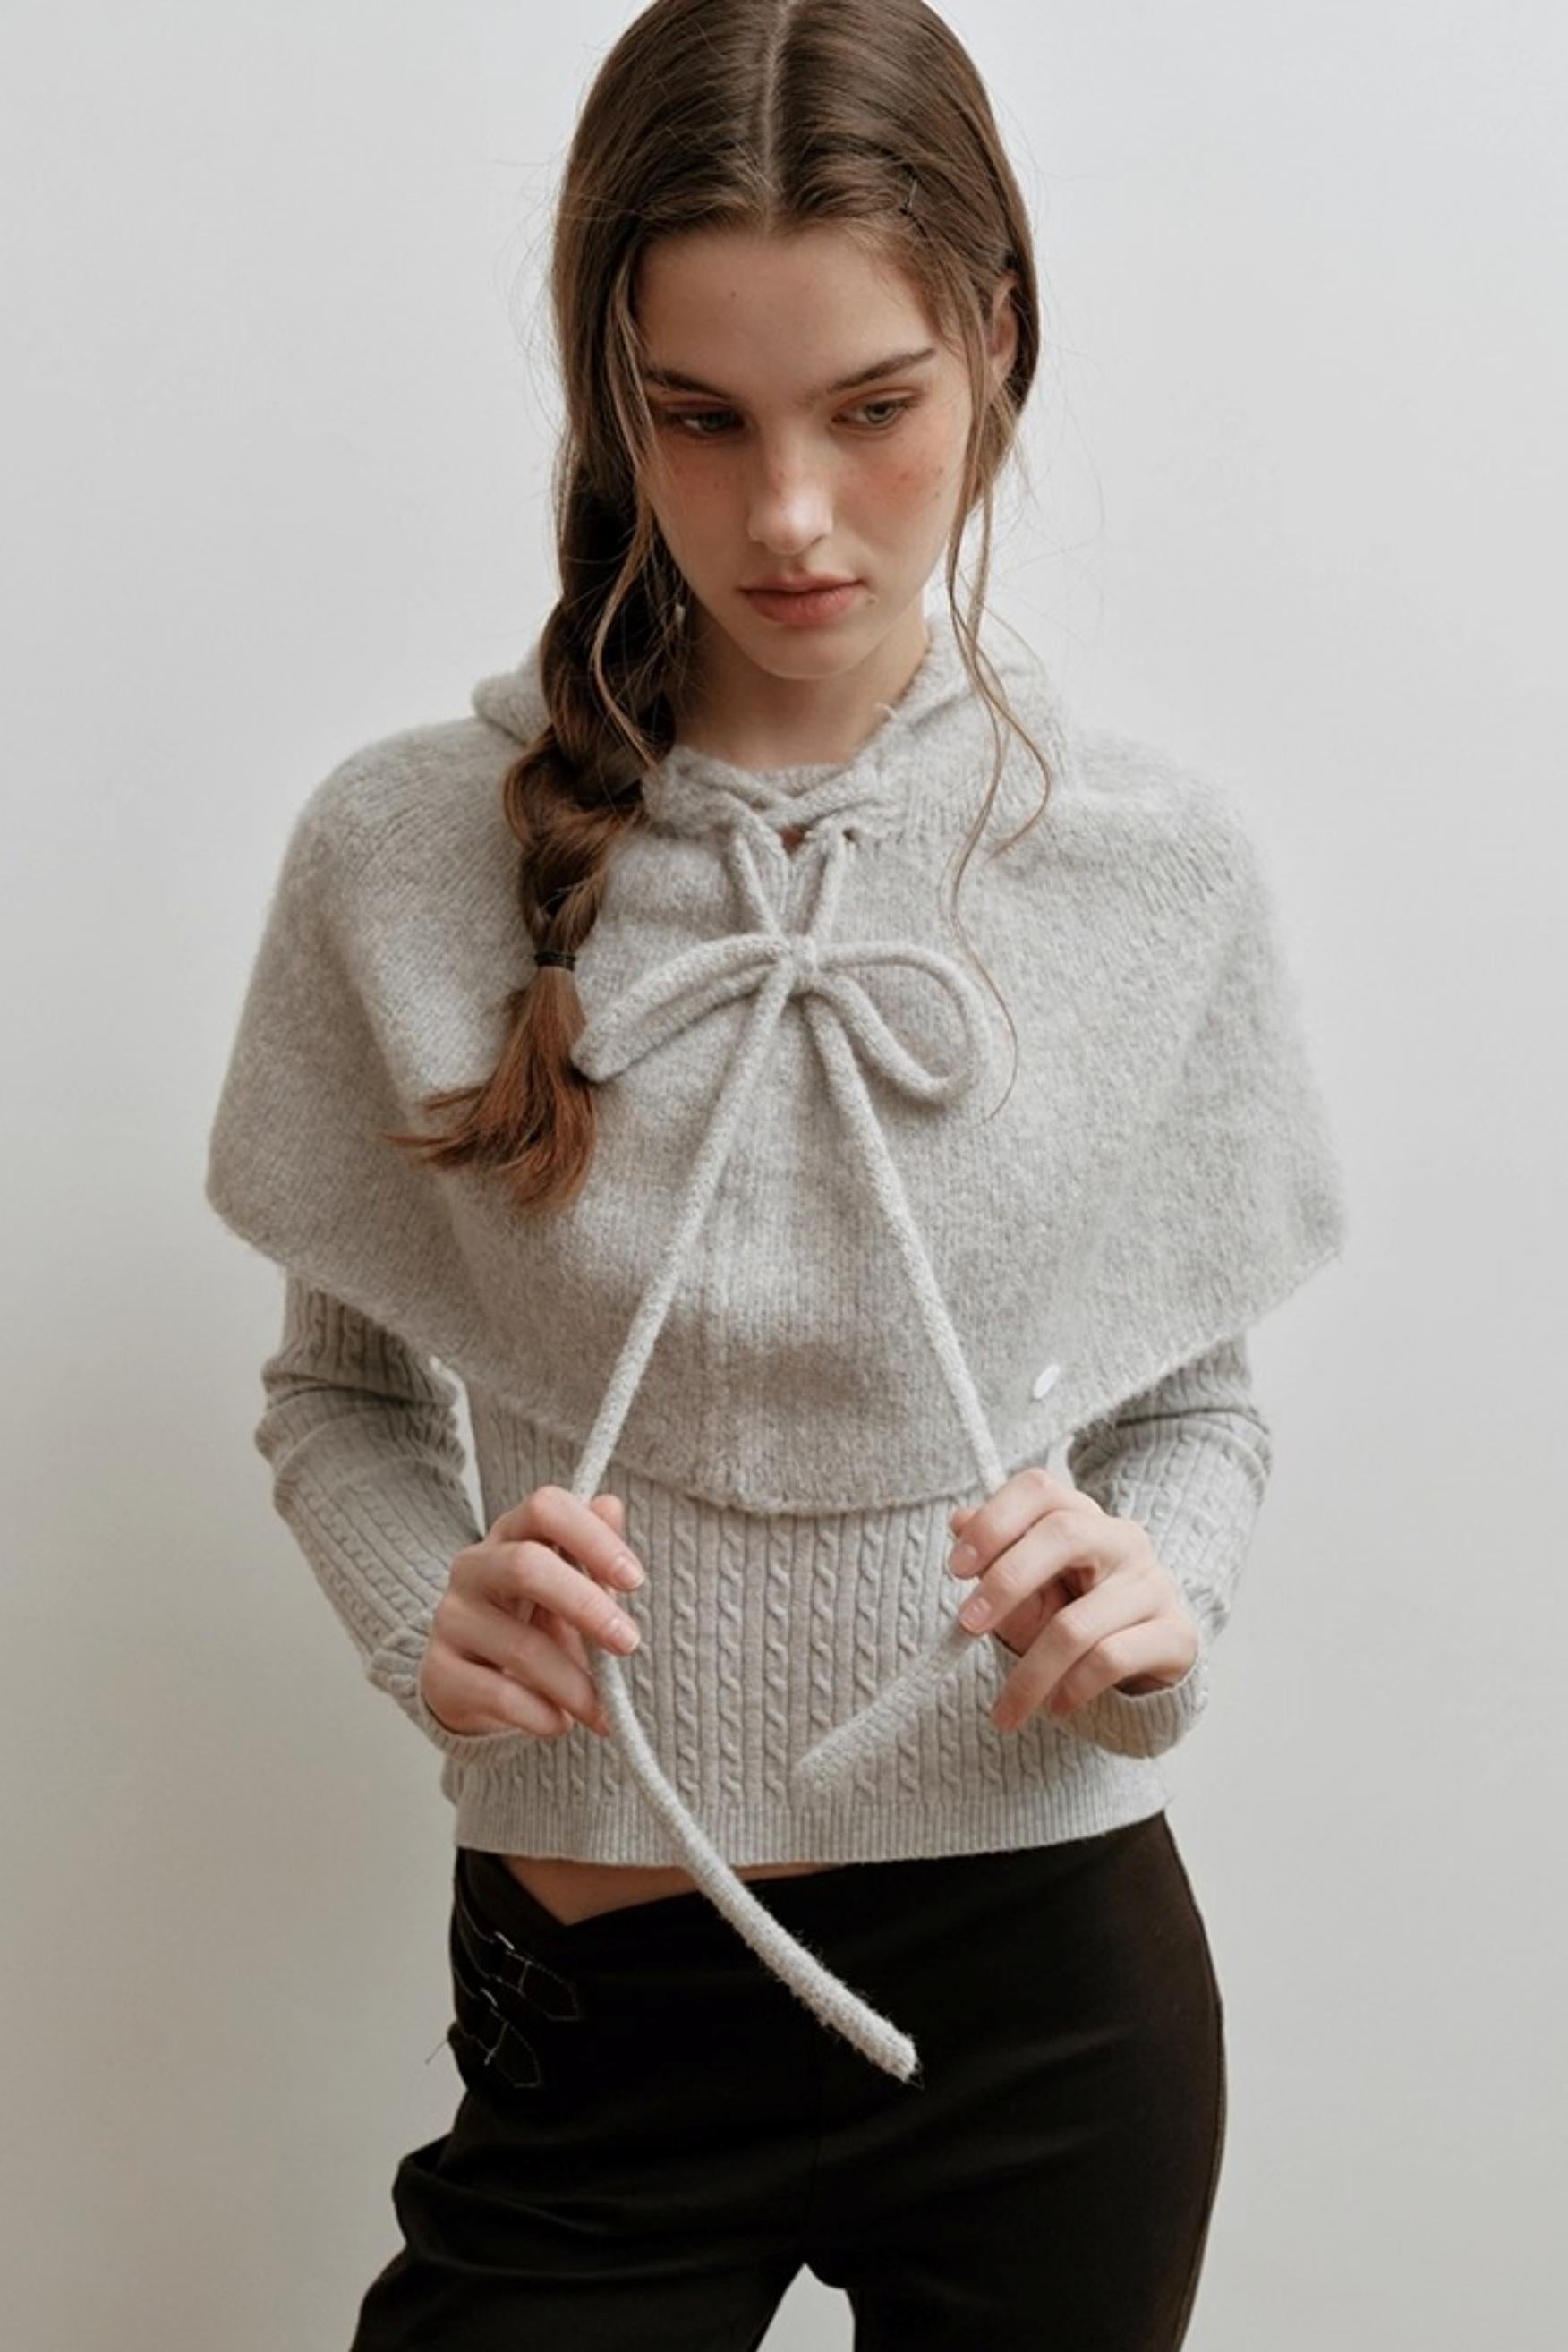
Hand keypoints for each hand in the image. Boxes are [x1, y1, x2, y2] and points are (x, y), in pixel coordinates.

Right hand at [418, 1486, 646, 1739]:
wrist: (470, 1677)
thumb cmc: (533, 1618)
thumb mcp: (567, 1582)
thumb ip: (592, 1549)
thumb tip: (611, 1506)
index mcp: (511, 1533)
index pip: (546, 1508)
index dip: (593, 1537)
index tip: (635, 1581)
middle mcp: (474, 1567)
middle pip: (527, 1565)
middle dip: (586, 1606)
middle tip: (629, 1643)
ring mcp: (451, 1618)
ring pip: (520, 1645)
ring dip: (574, 1684)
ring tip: (604, 1711)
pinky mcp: (439, 1671)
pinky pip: (496, 1694)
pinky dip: (539, 1714)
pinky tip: (561, 1723)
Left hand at [946, 1466, 1200, 1730]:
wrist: (1142, 1667)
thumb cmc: (1074, 1619)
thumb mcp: (1028, 1595)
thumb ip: (996, 1561)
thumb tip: (961, 1520)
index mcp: (1080, 1517)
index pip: (1039, 1489)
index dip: (995, 1520)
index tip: (957, 1566)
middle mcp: (1122, 1540)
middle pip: (1064, 1534)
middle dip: (1007, 1581)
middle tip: (968, 1625)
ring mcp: (1153, 1584)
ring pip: (1079, 1622)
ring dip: (1031, 1674)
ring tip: (1007, 1709)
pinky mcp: (1175, 1632)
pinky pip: (1111, 1658)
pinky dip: (1072, 1688)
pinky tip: (1056, 1706)